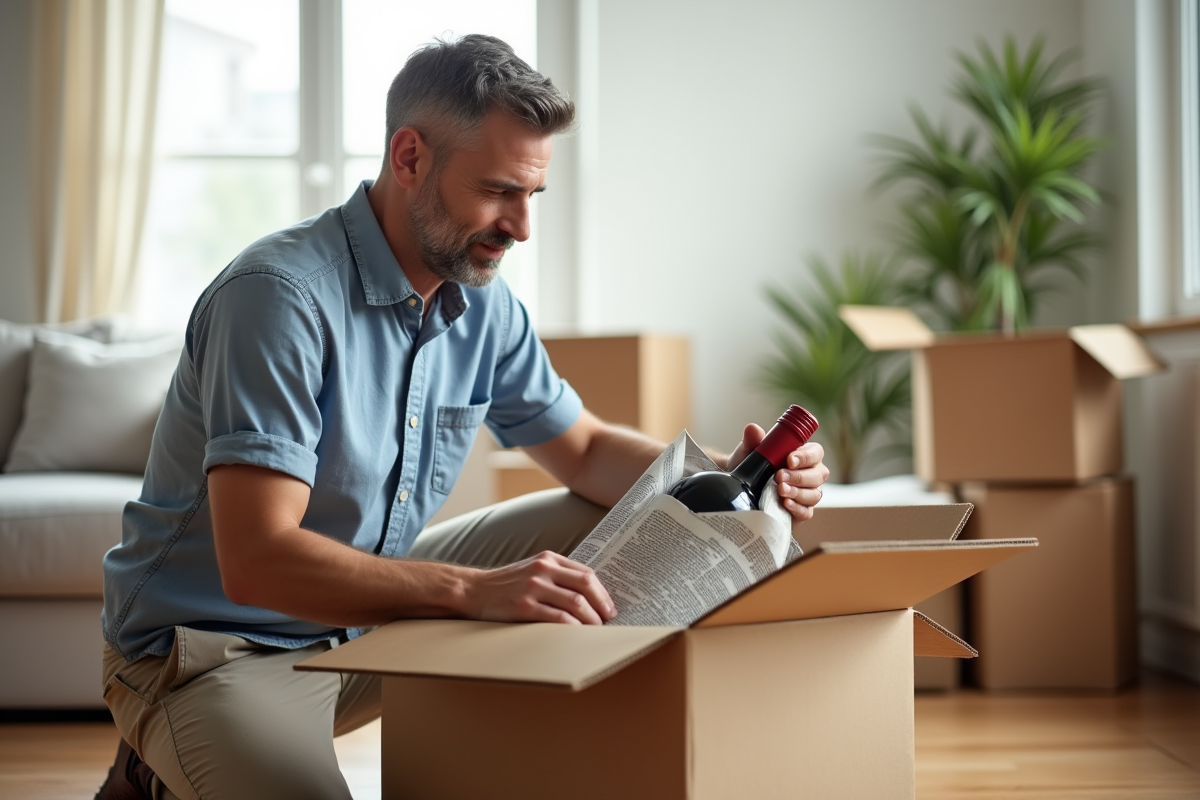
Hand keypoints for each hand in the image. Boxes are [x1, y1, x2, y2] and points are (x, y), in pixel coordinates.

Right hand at [463, 551, 616, 624]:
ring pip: (576, 602)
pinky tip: (577, 633)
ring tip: (595, 629)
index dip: (602, 592)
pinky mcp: (524, 606)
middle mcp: (543, 569)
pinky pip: (558, 618)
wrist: (473, 590)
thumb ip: (557, 575)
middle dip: (602, 605)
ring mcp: (533, 587)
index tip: (609, 607)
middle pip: (586, 585)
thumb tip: (588, 595)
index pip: (586, 572)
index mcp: (548, 559)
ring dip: (591, 619)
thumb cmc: (507, 584)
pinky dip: (573, 627)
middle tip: (608, 619)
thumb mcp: (533, 569)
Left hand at [728, 424, 829, 521]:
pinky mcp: (801, 511)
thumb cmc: (751, 466)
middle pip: (819, 474)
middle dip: (799, 476)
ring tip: (780, 490)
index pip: (815, 453)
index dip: (806, 456)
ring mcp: (808, 494)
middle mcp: (811, 474)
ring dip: (798, 492)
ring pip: (815, 494)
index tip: (789, 459)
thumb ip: (752, 440)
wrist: (741, 489)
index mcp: (804, 455)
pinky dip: (797, 508)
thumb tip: (753, 428)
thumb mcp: (749, 452)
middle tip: (779, 476)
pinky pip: (807, 512)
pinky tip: (785, 504)